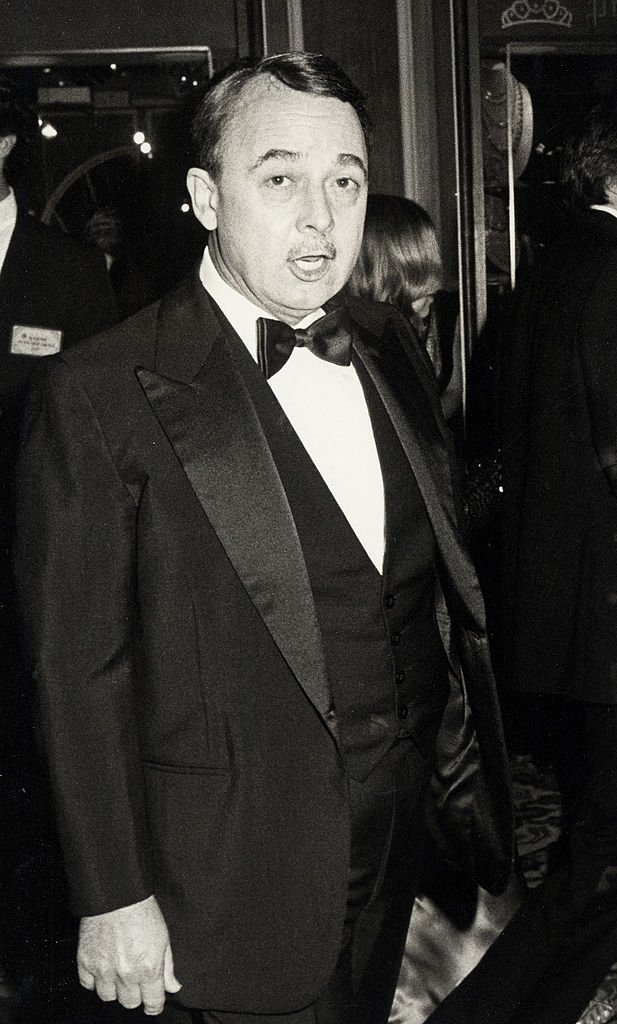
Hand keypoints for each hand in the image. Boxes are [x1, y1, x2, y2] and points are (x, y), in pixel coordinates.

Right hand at [77, 894, 181, 1014]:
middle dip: (135, 994)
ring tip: (118, 971)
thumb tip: (173, 987)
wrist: (116, 894)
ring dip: (114, 988)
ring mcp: (103, 970)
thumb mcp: (164, 938)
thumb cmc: (141, 911)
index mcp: (148, 969)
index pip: (153, 1003)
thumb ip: (168, 967)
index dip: (154, 1004)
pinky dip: (94, 980)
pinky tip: (103, 967)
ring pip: (108, 997)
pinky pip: (88, 985)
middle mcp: (126, 974)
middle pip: (130, 1003)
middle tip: (136, 979)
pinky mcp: (85, 962)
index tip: (153, 1001)